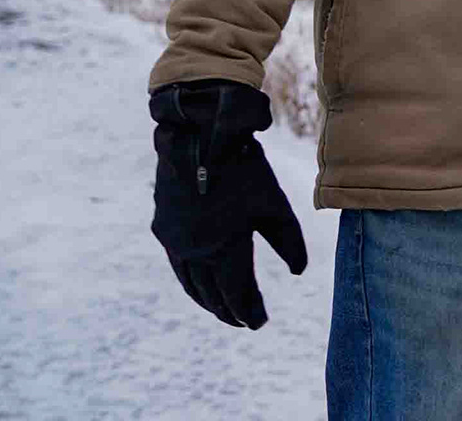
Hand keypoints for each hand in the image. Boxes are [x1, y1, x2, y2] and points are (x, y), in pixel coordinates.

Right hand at [149, 79, 307, 328]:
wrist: (200, 138)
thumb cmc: (246, 170)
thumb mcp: (276, 205)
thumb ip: (289, 242)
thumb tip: (299, 272)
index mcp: (223, 250)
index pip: (236, 294)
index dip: (249, 312)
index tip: (259, 323)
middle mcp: (193, 253)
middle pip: (210, 295)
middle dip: (228, 311)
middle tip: (243, 321)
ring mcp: (173, 242)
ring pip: (189, 284)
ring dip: (206, 300)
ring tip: (222, 308)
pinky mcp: (162, 228)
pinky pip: (178, 266)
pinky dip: (191, 281)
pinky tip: (201, 280)